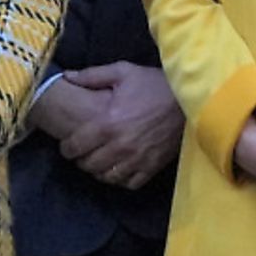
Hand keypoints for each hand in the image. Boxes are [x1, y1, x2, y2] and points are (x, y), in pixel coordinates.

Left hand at [58, 63, 185, 189]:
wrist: (189, 98)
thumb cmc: (154, 84)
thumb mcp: (123, 72)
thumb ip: (92, 75)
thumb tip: (66, 76)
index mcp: (108, 123)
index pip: (75, 146)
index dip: (66, 148)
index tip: (67, 145)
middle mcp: (120, 146)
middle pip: (88, 165)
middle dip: (81, 160)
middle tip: (82, 152)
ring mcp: (137, 159)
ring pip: (107, 177)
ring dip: (98, 171)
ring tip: (98, 162)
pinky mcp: (152, 166)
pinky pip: (129, 183)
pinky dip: (121, 179)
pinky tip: (119, 169)